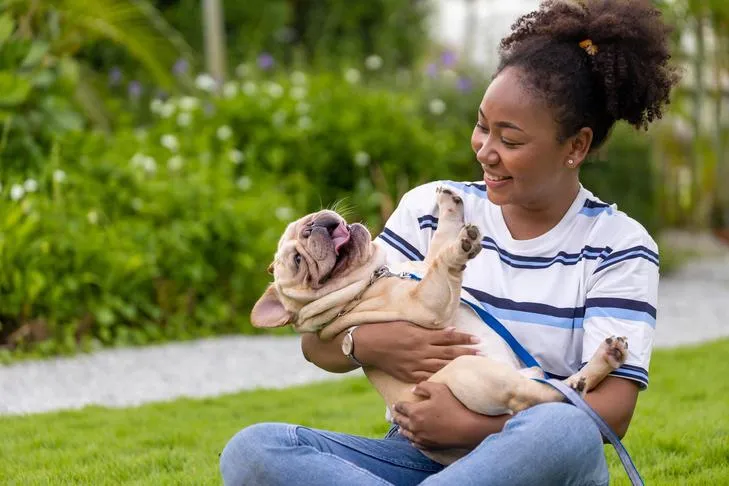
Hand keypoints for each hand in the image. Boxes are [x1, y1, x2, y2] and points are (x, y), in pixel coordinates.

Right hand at [354, 322, 479, 382]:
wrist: (369, 345)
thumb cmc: (388, 330)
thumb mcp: (409, 324)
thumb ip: (429, 329)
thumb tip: (450, 330)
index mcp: (421, 336)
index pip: (449, 337)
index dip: (464, 338)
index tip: (477, 339)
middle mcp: (421, 351)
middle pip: (449, 352)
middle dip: (467, 353)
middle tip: (482, 354)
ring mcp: (415, 365)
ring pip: (442, 366)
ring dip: (458, 365)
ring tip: (473, 366)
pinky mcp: (409, 375)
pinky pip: (429, 377)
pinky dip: (441, 377)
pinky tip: (452, 378)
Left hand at [391, 382, 488, 449]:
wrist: (467, 429)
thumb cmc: (453, 406)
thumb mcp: (439, 389)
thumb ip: (424, 386)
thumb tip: (413, 389)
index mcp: (414, 412)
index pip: (401, 407)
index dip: (398, 405)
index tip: (395, 404)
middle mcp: (414, 426)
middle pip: (401, 421)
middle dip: (397, 417)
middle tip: (394, 416)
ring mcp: (421, 438)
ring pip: (406, 434)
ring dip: (402, 429)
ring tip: (400, 428)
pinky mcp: (429, 446)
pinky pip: (416, 444)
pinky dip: (412, 440)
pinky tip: (412, 440)